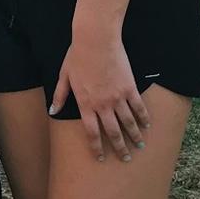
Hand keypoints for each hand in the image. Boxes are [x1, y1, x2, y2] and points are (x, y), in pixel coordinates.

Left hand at [49, 20, 151, 162]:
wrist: (96, 40)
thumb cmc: (77, 56)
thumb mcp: (64, 76)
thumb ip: (60, 95)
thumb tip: (52, 111)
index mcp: (85, 104)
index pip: (92, 133)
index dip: (97, 148)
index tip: (101, 158)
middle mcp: (102, 105)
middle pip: (113, 133)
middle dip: (119, 148)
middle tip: (125, 158)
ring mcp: (117, 97)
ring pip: (128, 123)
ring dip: (134, 136)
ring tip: (139, 146)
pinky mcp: (130, 88)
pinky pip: (138, 107)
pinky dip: (143, 118)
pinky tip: (147, 125)